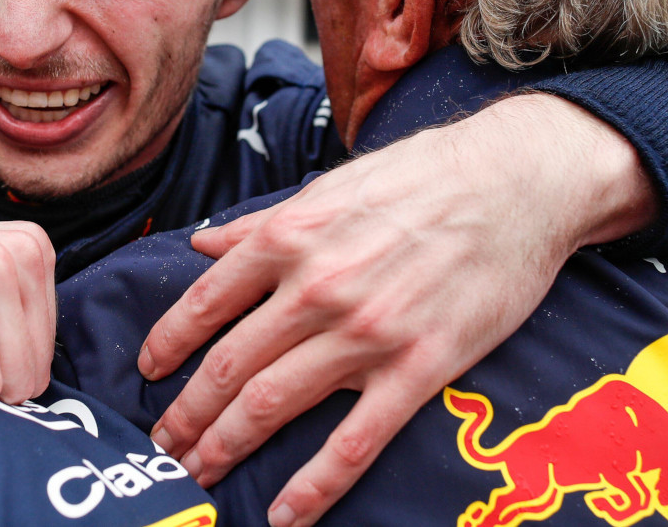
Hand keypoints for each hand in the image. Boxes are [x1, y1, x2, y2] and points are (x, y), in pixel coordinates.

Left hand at [138, 94, 655, 526]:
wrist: (518, 181)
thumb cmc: (425, 176)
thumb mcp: (333, 185)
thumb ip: (264, 223)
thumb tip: (202, 244)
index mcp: (291, 237)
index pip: (206, 302)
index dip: (167, 344)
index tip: (149, 372)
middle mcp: (317, 288)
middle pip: (228, 366)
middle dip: (187, 413)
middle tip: (162, 445)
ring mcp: (367, 333)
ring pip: (274, 404)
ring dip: (226, 446)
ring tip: (199, 472)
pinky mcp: (419, 367)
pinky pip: (355, 441)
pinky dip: (314, 485)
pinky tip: (284, 514)